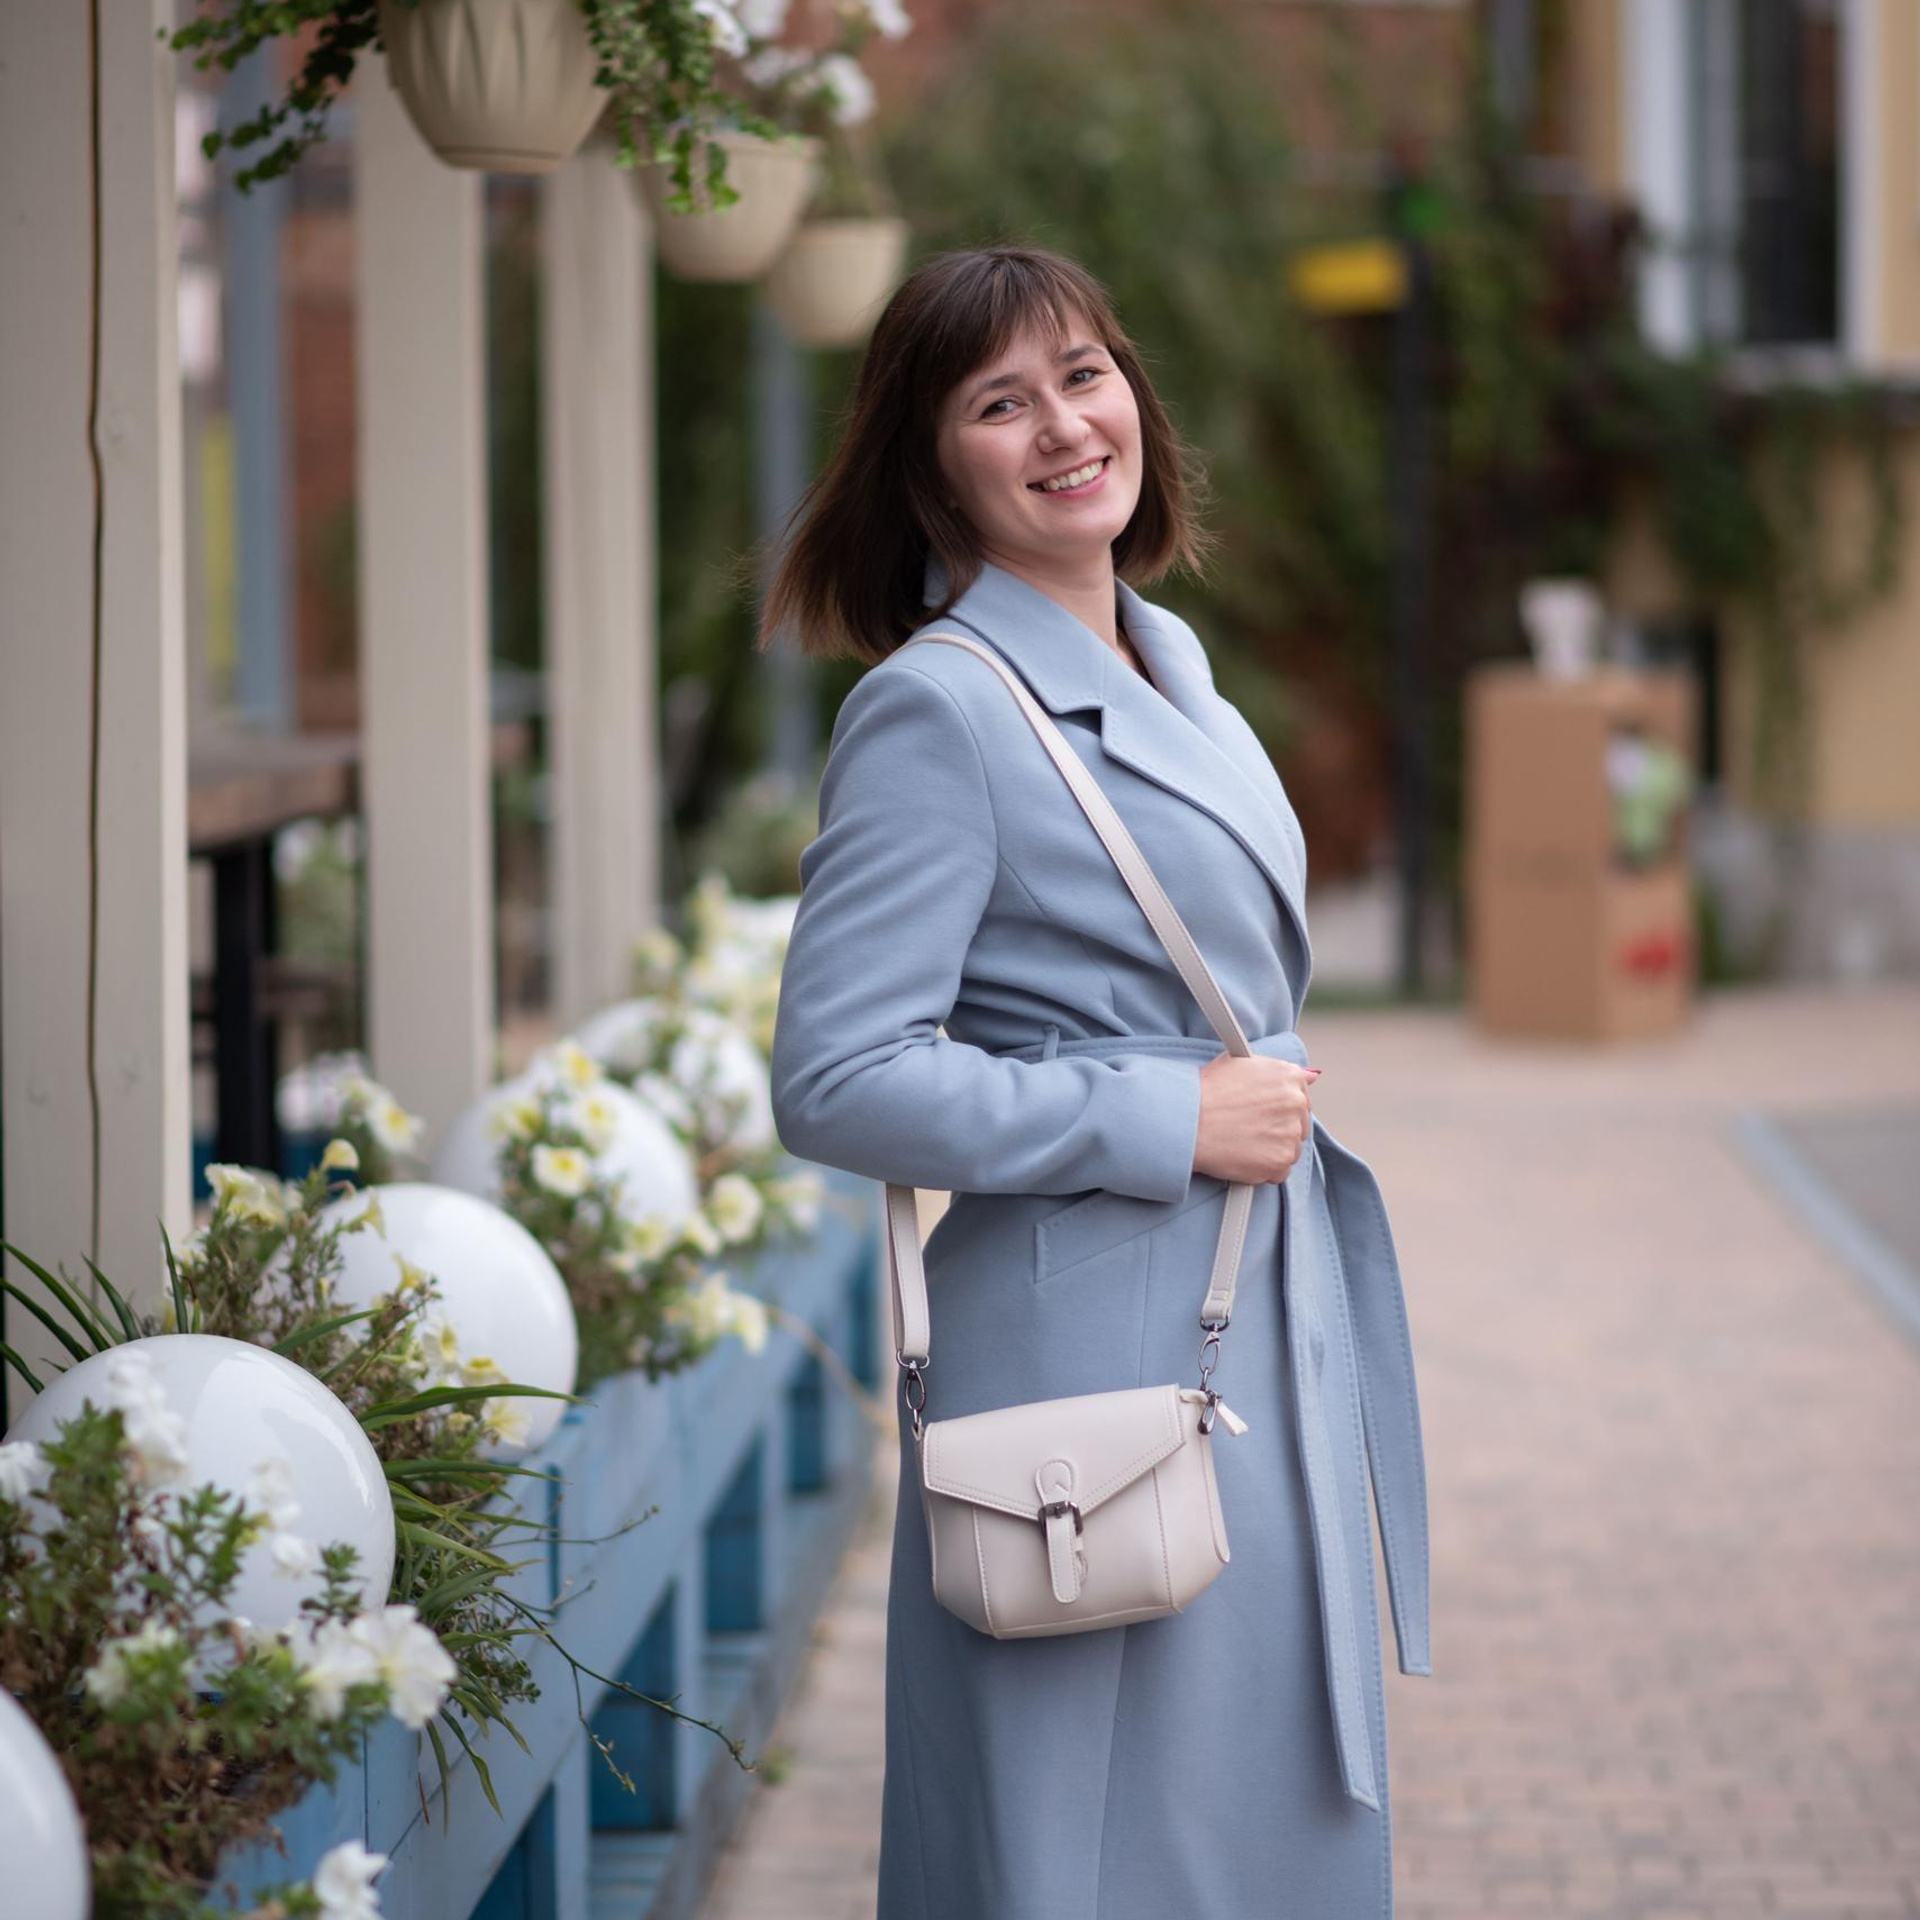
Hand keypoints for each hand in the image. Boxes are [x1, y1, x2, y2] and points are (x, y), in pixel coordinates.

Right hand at [1192, 1054, 1321, 1185]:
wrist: (1188, 1121)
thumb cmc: (1206, 1091)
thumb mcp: (1241, 1064)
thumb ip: (1279, 1071)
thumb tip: (1312, 1075)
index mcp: (1288, 1076)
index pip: (1301, 1098)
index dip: (1278, 1108)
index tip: (1263, 1113)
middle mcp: (1295, 1103)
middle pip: (1298, 1125)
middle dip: (1278, 1129)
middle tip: (1248, 1129)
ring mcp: (1290, 1134)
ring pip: (1290, 1149)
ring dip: (1271, 1150)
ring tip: (1242, 1142)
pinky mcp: (1280, 1162)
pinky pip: (1279, 1172)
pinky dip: (1264, 1170)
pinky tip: (1243, 1156)